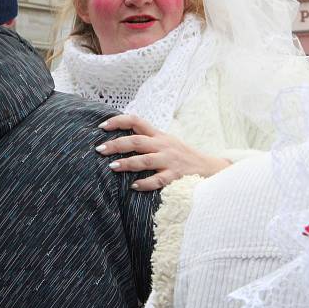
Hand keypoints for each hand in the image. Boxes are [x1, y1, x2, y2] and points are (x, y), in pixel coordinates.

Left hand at [96, 114, 230, 190]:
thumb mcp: (165, 141)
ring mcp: (169, 161)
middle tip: (99, 149)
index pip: (137, 121)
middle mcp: (163, 145)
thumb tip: (119, 135)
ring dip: (127, 163)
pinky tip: (133, 186)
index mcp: (158, 135)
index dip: (119, 121)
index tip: (102, 126)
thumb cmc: (180, 155)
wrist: (208, 167)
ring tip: (112, 167)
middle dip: (116, 144)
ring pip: (145, 160)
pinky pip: (159, 180)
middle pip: (136, 141)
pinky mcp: (176, 176)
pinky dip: (145, 183)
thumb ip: (146, 138)